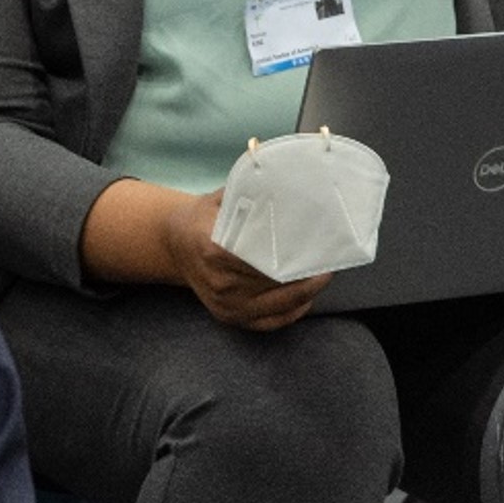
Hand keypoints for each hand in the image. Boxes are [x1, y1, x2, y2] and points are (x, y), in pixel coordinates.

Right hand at [161, 190, 327, 330]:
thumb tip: (288, 180)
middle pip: (275, 282)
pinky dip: (292, 312)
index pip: (263, 258)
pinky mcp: (229, 318)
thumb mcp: (222, 197)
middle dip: (305, 272)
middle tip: (329, 258)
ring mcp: (225, 304)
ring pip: (278, 304)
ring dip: (306, 291)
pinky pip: (269, 322)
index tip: (317, 246)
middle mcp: (220, 282)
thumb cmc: (203, 217)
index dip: (293, 255)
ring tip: (324, 274)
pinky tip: (307, 298)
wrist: (173, 244)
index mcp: (215, 249)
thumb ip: (252, 192)